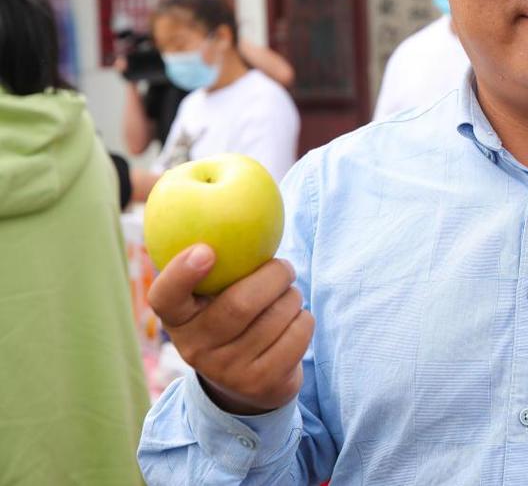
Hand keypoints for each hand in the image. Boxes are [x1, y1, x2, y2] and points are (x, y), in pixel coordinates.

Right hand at [147, 244, 313, 414]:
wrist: (247, 383)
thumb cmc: (232, 315)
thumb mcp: (214, 296)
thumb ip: (219, 263)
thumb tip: (236, 201)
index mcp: (177, 319)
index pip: (165, 297)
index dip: (181, 273)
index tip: (205, 250)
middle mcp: (194, 349)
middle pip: (239, 304)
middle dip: (273, 275)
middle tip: (285, 267)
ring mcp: (226, 370)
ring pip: (275, 317)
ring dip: (292, 296)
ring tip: (289, 295)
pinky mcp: (260, 384)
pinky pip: (297, 335)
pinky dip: (304, 318)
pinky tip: (295, 320)